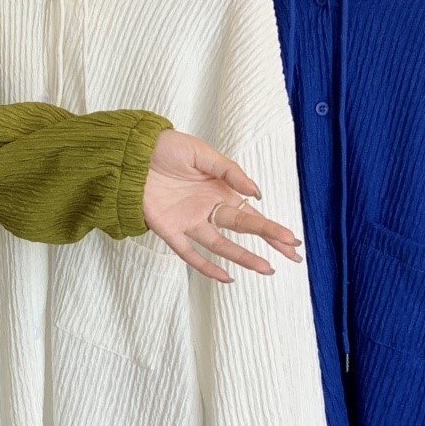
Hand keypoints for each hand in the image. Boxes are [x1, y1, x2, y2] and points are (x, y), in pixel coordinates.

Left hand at [142, 129, 302, 283]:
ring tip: (267, 268)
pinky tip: (225, 277)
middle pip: (243, 229)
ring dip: (243, 257)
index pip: (251, 212)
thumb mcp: (202, 153)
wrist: (132, 151)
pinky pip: (188, 252)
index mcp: (219, 190)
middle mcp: (207, 208)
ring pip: (221, 244)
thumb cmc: (167, 148)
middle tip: (293, 254)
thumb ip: (229, 172)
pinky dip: (205, 266)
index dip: (271, 227)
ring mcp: (189, 221)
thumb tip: (257, 193)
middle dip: (268, 241)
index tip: (291, 239)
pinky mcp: (168, 229)